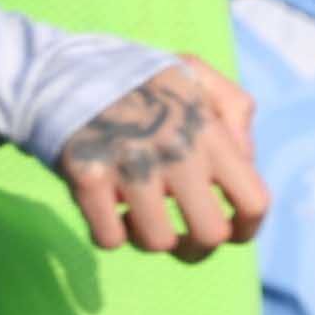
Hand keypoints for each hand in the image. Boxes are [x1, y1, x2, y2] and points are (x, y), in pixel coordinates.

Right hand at [55, 63, 264, 259]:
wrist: (61, 68)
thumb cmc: (138, 81)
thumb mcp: (195, 74)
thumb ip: (234, 110)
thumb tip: (246, 160)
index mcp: (208, 130)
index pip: (254, 202)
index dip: (246, 228)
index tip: (230, 229)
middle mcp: (175, 149)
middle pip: (210, 235)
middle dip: (197, 246)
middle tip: (180, 235)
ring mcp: (130, 165)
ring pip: (158, 243)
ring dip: (148, 237)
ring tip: (138, 212)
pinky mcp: (88, 177)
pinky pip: (110, 239)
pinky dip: (110, 233)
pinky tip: (108, 207)